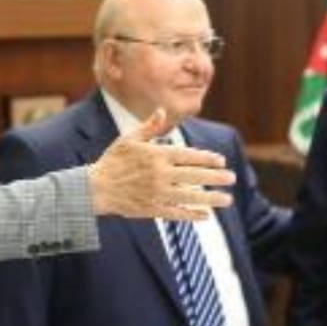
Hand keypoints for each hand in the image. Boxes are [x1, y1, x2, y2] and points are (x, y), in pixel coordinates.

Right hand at [88, 108, 235, 220]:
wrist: (94, 188)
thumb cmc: (112, 161)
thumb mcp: (128, 139)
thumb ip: (149, 127)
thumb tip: (162, 111)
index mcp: (155, 155)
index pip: (187, 156)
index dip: (206, 158)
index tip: (221, 161)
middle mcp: (158, 174)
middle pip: (193, 176)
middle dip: (215, 177)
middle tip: (232, 178)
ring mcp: (155, 193)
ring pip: (188, 196)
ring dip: (210, 198)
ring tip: (227, 199)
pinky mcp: (151, 209)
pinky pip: (175, 213)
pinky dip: (191, 214)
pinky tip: (205, 215)